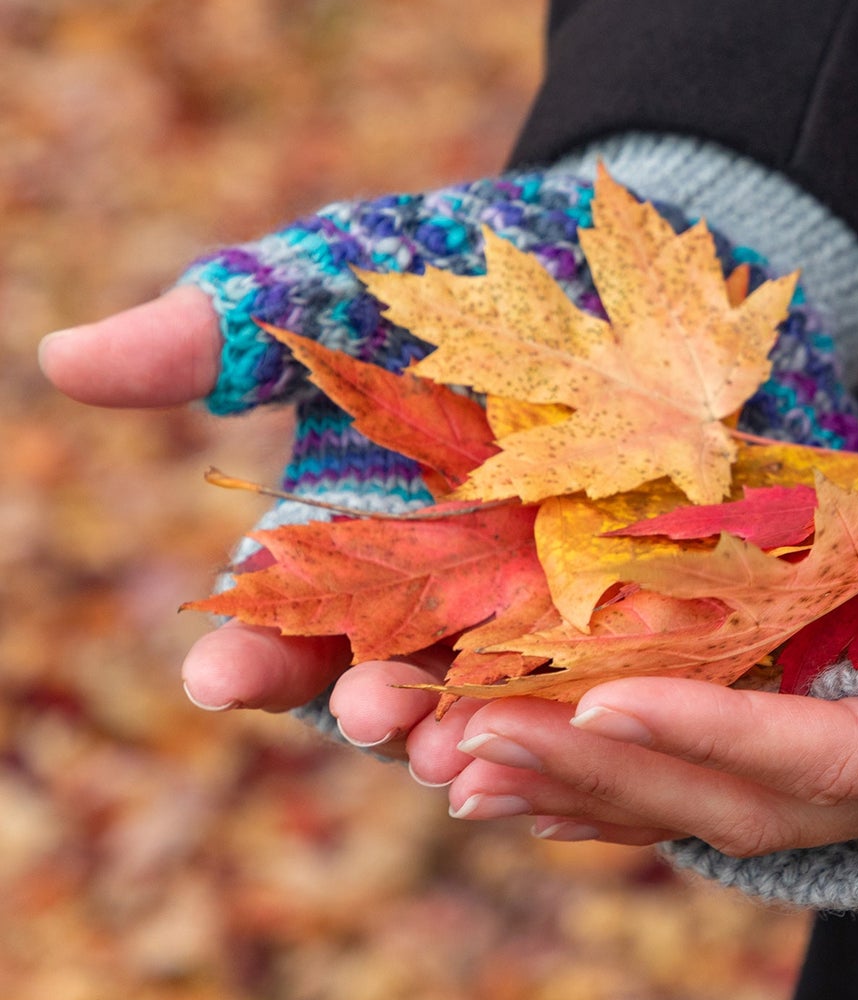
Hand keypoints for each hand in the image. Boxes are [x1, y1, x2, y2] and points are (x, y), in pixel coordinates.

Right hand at [39, 167, 857, 759]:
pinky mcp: (651, 606)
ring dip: (481, 731)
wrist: (641, 251)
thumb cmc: (472, 265)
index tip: (219, 677)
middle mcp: (445, 591)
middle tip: (368, 714)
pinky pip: (620, 680)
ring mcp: (549, 608)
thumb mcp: (350, 282)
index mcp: (355, 536)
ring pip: (501, 701)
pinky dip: (601, 710)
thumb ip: (229, 332)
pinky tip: (595, 730)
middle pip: (391, 680)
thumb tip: (64, 361)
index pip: (285, 619)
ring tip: (468, 748)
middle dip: (370, 704)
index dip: (250, 654)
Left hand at [405, 455, 857, 849]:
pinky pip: (685, 787)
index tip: (605, 692)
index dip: (723, 732)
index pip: (828, 755)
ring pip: (691, 809)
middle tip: (467, 737)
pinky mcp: (796, 750)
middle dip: (602, 772)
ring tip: (447, 759)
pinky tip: (504, 768)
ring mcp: (835, 779)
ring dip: (572, 787)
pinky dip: (599, 784)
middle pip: (730, 803)